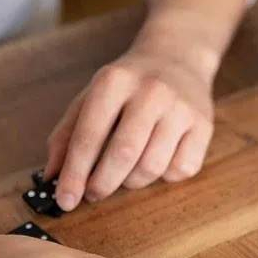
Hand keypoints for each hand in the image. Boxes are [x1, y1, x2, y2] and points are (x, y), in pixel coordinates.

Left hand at [44, 38, 215, 211]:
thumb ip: (68, 134)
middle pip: (123, 154)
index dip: (74, 173)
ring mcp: (181, 108)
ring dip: (133, 182)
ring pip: (153, 167)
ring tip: (125, 174)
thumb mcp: (92, 96)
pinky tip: (158, 160)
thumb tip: (53, 177)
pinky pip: (180, 170)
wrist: (178, 58)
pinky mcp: (204, 125)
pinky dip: (164, 176)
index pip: (88, 136)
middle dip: (102, 184)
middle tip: (94, 194)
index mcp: (114, 81)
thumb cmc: (129, 85)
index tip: (65, 200)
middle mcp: (151, 91)